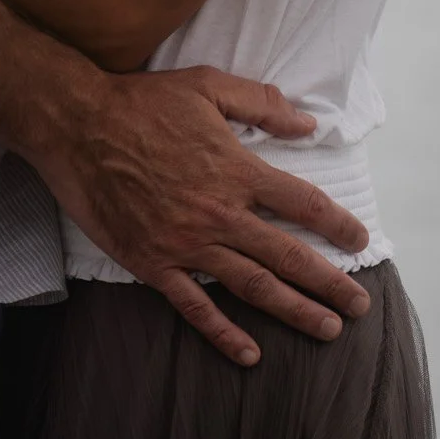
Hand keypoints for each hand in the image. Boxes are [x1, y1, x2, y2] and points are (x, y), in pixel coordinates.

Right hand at [34, 64, 372, 365]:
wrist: (77, 126)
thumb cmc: (143, 101)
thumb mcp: (207, 85)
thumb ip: (260, 104)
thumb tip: (307, 123)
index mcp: (236, 169)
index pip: (302, 203)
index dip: (337, 224)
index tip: (359, 239)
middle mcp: (219, 213)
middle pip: (288, 256)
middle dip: (330, 283)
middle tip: (361, 304)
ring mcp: (186, 244)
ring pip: (253, 287)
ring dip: (295, 311)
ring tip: (329, 329)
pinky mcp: (154, 263)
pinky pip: (196, 308)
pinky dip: (225, 334)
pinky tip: (250, 353)